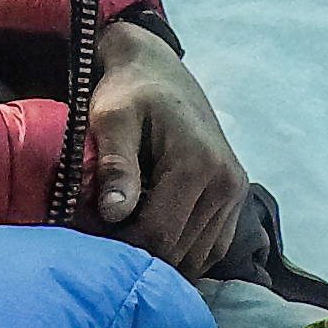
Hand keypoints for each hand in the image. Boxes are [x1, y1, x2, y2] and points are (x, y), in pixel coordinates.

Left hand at [84, 20, 250, 274]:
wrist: (158, 70)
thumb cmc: (128, 93)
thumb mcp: (111, 118)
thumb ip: (115, 163)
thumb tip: (115, 213)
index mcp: (197, 164)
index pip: (159, 235)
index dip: (121, 248)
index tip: (92, 240)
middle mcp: (225, 183)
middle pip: (180, 252)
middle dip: (140, 254)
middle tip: (105, 239)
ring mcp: (235, 192)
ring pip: (198, 256)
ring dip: (162, 255)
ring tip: (128, 233)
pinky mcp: (235, 196)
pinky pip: (212, 247)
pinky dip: (183, 250)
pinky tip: (154, 232)